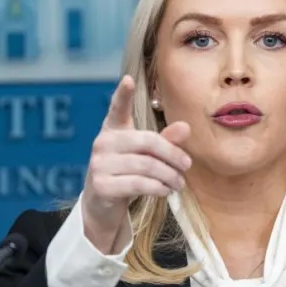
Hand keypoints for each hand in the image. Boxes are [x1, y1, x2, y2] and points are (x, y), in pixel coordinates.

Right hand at [81, 75, 191, 253]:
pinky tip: (165, 191)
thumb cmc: (126, 174)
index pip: (117, 109)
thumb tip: (185, 127)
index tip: (129, 79)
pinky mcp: (101, 186)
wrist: (101, 206)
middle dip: (172, 154)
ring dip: (169, 176)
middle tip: (187, 165)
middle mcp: (102, 143)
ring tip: (179, 183)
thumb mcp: (146, 156)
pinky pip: (138, 184)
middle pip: (147, 142)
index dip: (123, 94)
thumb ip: (165, 141)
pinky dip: (158, 188)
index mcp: (112, 130)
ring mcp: (99, 164)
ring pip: (146, 166)